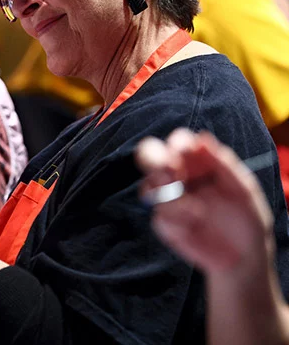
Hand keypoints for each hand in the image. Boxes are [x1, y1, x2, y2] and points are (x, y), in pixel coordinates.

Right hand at [136, 129, 274, 276]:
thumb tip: (201, 138)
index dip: (176, 143)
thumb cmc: (247, 218)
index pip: (178, 142)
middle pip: (148, 155)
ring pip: (149, 187)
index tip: (184, 152)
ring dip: (169, 197)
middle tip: (172, 173)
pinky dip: (176, 221)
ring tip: (197, 212)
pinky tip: (194, 226)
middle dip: (154, 160)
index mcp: (197, 164)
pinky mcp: (165, 223)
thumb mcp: (244, 190)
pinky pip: (159, 217)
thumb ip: (224, 164)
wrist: (244, 257)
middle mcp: (178, 178)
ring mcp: (168, 200)